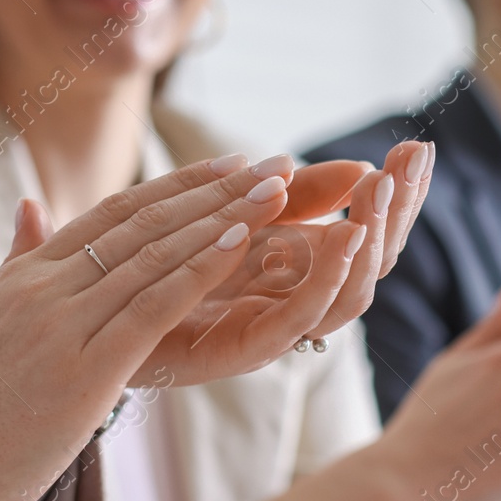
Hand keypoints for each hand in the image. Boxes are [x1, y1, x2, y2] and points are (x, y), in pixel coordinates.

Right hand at [0, 156, 355, 500]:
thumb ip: (11, 270)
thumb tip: (31, 214)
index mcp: (18, 279)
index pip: (107, 216)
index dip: (170, 189)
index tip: (218, 168)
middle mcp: (41, 288)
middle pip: (141, 223)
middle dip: (210, 191)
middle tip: (267, 165)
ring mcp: (61, 325)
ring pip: (155, 255)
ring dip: (223, 218)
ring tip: (275, 191)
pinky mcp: (84, 369)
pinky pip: (153, 305)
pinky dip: (201, 268)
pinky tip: (243, 243)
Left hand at [138, 141, 434, 383]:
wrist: (84, 321)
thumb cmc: (150, 265)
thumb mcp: (232, 212)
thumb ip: (292, 196)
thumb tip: (357, 166)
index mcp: (297, 270)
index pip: (370, 235)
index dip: (399, 197)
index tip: (416, 149)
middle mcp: (295, 302)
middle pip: (372, 265)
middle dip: (398, 211)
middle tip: (413, 158)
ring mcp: (274, 329)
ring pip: (350, 296)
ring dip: (370, 240)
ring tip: (380, 190)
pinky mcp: (242, 350)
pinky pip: (300, 319)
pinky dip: (325, 276)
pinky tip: (340, 231)